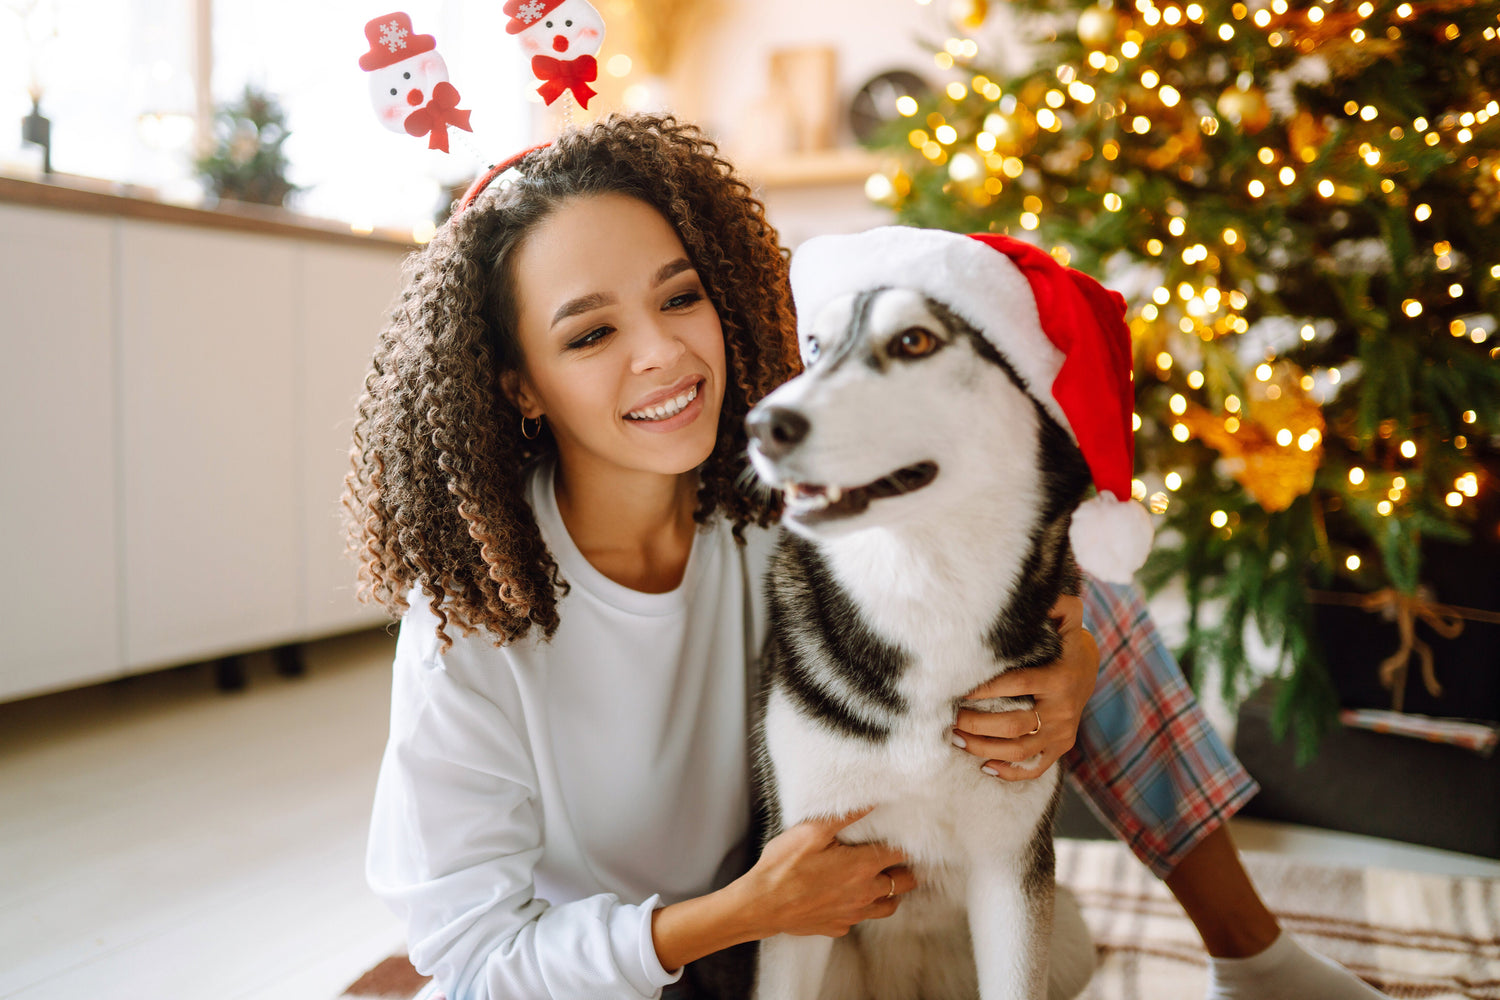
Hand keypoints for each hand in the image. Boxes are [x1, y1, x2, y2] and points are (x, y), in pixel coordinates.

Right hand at [736, 808, 916, 937]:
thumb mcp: (812, 831)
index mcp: (862, 867)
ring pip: (888, 906)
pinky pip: (860, 919)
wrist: (762, 904)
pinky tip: (849, 898)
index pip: (901, 855)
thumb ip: (846, 816)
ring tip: (881, 881)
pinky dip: (861, 908)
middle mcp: (865, 893)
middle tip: (900, 861)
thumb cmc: (784, 866)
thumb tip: (873, 801)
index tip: (906, 839)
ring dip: (890, 893)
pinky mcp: (838, 927)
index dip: (907, 845)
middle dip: (906, 870)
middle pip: (904, 883)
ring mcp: (853, 914)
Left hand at [952, 593, 1098, 780]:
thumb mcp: (1067, 615)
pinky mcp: (1060, 748)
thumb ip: (1057, 603)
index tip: (957, 688)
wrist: (1088, 666)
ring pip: (1019, 750)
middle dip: (976, 724)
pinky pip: (1035, 768)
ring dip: (984, 748)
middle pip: (1013, 725)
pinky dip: (1010, 772)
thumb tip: (1039, 591)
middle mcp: (1062, 710)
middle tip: (949, 718)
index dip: (985, 689)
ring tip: (955, 739)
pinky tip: (985, 766)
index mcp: (1059, 678)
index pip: (1016, 685)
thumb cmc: (1065, 638)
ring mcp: (1062, 733)